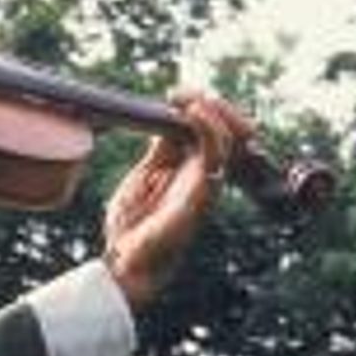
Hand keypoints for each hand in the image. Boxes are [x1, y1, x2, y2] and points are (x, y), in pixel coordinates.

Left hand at [101, 91, 252, 312]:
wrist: (126, 262)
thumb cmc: (133, 225)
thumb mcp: (144, 176)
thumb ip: (161, 149)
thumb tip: (168, 116)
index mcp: (189, 170)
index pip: (211, 130)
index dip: (201, 106)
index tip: (176, 93)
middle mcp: (204, 175)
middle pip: (229, 132)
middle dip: (216, 105)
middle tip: (186, 94)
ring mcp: (207, 184)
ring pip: (228, 139)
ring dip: (213, 112)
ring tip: (191, 99)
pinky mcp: (203, 194)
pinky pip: (215, 156)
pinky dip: (208, 129)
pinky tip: (193, 113)